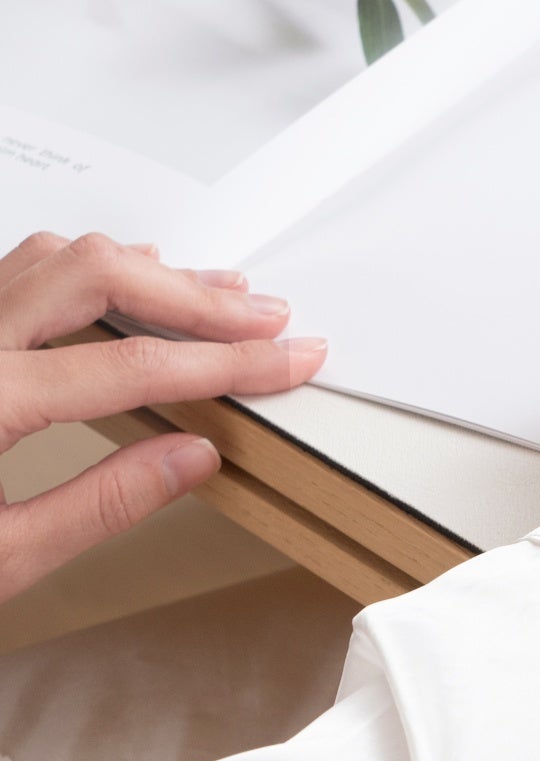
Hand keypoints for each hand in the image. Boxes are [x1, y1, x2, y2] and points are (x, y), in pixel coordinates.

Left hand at [0, 232, 326, 604]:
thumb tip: (191, 456)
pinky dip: (87, 271)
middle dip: (197, 297)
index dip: (229, 362)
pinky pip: (16, 271)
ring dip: (147, 272)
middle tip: (269, 322)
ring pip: (53, 257)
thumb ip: (101, 503)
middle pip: (96, 274)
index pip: (135, 364)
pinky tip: (126, 284)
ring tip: (219, 297)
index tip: (291, 362)